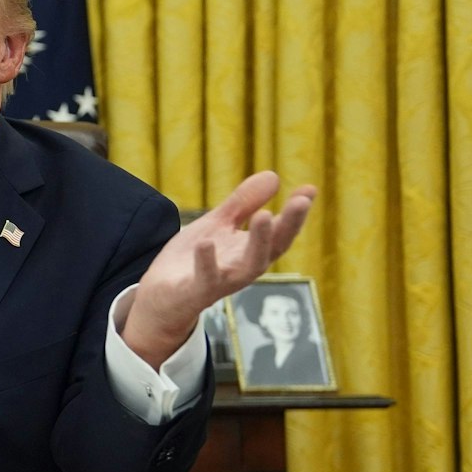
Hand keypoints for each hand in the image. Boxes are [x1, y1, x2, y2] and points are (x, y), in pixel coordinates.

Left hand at [123, 172, 317, 366]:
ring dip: (258, 241)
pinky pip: (206, 278)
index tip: (310, 189)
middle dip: (289, 225)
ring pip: (249, 265)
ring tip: (265, 214)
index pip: (280, 231)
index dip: (296, 212)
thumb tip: (274, 175)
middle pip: (274, 247)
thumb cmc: (194, 259)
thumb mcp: (218, 224)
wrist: (162, 296)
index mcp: (251, 250)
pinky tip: (205, 243)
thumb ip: (243, 203)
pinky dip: (206, 262)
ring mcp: (222, 280)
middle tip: (300, 200)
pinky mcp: (197, 290)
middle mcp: (244, 267)